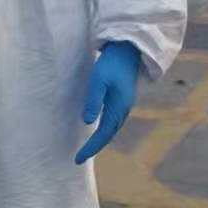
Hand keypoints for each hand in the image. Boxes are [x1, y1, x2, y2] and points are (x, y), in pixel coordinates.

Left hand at [76, 41, 140, 165]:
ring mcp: (124, 104)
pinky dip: (105, 129)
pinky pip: (113, 120)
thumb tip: (87, 122)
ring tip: (87, 147)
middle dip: (95, 147)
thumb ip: (94, 100)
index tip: (78, 159)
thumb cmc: (111, 62)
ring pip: (112, 128)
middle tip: (79, 157)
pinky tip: (97, 128)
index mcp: (119, 107)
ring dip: (100, 139)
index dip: (91, 148)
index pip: (103, 134)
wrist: (129, 49)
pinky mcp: (122, 98)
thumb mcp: (98, 80)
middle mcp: (123, 109)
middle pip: (109, 134)